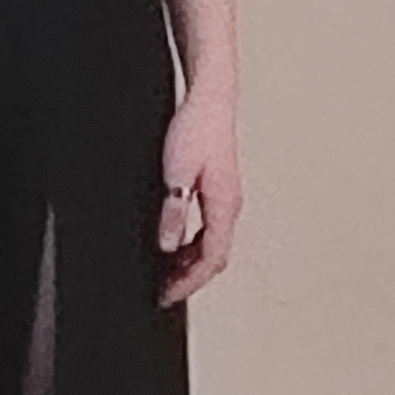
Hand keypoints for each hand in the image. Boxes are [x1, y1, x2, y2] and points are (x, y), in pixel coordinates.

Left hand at [157, 87, 240, 303]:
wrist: (210, 100)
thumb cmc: (196, 129)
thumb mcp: (176, 174)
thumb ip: (173, 211)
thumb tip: (168, 245)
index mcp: (223, 205)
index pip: (210, 259)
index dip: (188, 282)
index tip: (168, 295)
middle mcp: (229, 206)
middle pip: (214, 257)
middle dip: (190, 278)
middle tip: (164, 290)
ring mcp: (226, 199)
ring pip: (212, 244)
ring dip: (190, 262)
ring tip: (166, 271)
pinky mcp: (218, 190)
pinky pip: (209, 229)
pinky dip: (193, 244)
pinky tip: (174, 243)